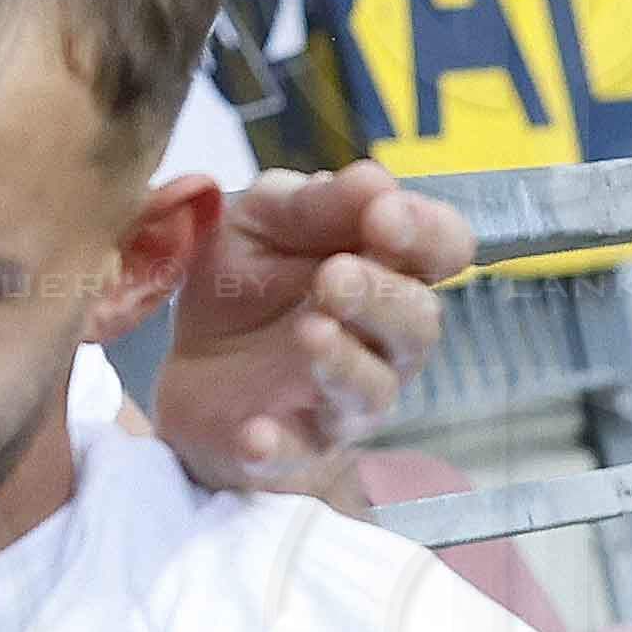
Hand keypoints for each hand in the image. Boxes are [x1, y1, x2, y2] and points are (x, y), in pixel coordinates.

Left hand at [151, 160, 473, 498]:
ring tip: (311, 331)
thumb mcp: (261, 221)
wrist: (188, 363)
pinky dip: (278, 446)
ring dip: (344, 362)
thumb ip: (311, 203)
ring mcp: (343, 398)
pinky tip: (256, 434)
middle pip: (416, 323)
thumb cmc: (246, 282)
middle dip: (381, 297)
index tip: (382, 214)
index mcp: (388, 270)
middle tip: (335, 276)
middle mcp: (382, 340)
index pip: (442, 249)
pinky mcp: (292, 445)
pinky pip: (296, 452)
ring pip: (371, 389)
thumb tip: (374, 178)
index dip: (425, 232)